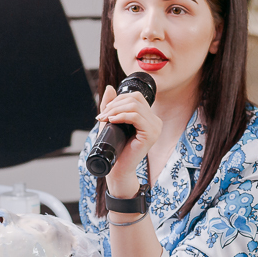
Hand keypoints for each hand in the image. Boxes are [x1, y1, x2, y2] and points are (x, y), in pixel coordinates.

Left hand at [97, 84, 162, 198]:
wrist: (118, 169)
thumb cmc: (115, 147)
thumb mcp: (111, 122)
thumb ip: (111, 105)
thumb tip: (110, 87)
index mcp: (149, 117)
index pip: (136, 97)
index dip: (118, 100)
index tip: (103, 112)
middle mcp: (155, 121)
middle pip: (135, 99)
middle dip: (114, 105)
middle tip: (101, 117)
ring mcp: (155, 128)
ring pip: (134, 106)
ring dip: (115, 110)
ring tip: (104, 119)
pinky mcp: (151, 134)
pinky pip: (135, 117)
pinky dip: (121, 116)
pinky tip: (112, 121)